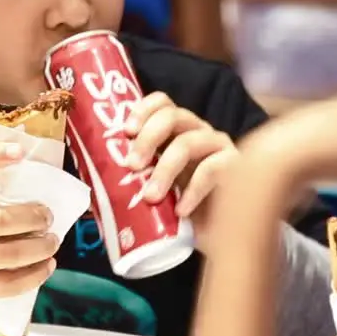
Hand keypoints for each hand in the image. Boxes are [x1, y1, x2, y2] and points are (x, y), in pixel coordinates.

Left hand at [124, 92, 236, 225]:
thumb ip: (137, 175)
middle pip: (173, 116)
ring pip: (188, 143)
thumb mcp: (154, 185)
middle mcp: (198, 130)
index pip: (162, 103)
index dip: (143, 110)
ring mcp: (217, 145)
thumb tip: (101, 177)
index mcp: (176, 130)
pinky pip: (211, 169)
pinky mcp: (235, 165)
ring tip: (150, 196)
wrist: (217, 232)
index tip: (126, 131)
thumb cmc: (180, 207)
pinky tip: (180, 209)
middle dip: (148, 137)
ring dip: (165, 169)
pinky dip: (192, 191)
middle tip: (132, 165)